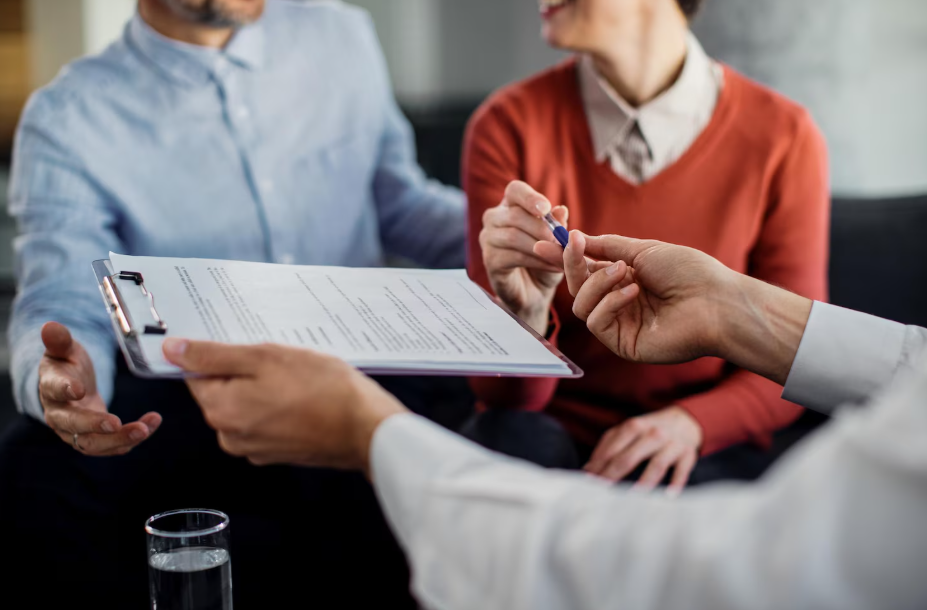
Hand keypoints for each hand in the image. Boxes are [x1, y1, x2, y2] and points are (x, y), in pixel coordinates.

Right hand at [39, 322, 160, 454]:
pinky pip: (112, 445)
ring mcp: (76, 431)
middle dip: (95, 425)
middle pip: (73, 425)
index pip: (54, 390)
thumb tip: (50, 326)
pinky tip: (151, 425)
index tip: (79, 389)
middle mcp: (59, 415)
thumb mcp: (64, 350)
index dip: (65, 389)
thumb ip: (60, 341)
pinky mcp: (95, 439)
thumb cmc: (67, 365)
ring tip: (144, 429)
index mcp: (50, 388)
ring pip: (94, 443)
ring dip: (119, 439)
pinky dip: (132, 439)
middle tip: (116, 423)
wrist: (71, 386)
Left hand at [162, 339, 407, 471]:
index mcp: (220, 410)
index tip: (245, 346)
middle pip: (223, 391)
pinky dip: (279, 406)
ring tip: (297, 377)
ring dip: (265, 388)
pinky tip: (304, 395)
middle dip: (246, 371)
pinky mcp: (278, 452)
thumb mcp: (266, 358)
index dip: (220, 354)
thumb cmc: (323, 390)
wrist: (365, 428)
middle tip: (279, 359)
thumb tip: (173, 351)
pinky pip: (266, 420)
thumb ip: (214, 356)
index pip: (197, 374)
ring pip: (247, 405)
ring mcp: (255, 448)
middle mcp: (230, 435)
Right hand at [479, 181, 568, 333]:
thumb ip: (557, 225)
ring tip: (562, 257)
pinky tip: (554, 267)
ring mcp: (488, 239)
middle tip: (563, 241)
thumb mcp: (556, 241)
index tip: (546, 209)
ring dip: (542, 247)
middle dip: (542, 229)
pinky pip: (513, 256)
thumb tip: (560, 210)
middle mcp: (494, 218)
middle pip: (515, 215)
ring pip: (513, 236)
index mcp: (511, 206)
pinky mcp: (489, 260)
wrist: (535, 293)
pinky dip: (537, 261)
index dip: (529, 197)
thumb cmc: (545, 260)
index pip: (515, 190)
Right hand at [535, 232, 811, 384]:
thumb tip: (576, 238)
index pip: (586, 270)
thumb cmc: (689, 272)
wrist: (717, 301)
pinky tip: (633, 292)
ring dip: (597, 283)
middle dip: (573, 265)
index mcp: (624, 280)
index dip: (565, 258)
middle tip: (574, 246)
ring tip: (624, 272)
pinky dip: (609, 302)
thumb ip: (606, 247)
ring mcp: (620, 324)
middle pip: (577, 288)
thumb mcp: (643, 250)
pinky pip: (596, 322)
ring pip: (581, 305)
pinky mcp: (623, 344)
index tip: (544, 243)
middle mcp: (619, 303)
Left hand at [584, 407, 702, 493]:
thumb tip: (588, 468)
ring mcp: (671, 444)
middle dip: (614, 475)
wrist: (684, 421)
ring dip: (644, 482)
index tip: (588, 481)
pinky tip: (668, 497)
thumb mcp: (628, 430)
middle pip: (630, 457)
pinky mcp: (687, 454)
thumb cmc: (649, 430)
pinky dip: (676, 483)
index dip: (599, 465)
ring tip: (633, 498)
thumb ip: (608, 445)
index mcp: (634, 426)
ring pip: (657, 464)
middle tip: (602, 492)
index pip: (613, 449)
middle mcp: (653, 434)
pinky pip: (682, 470)